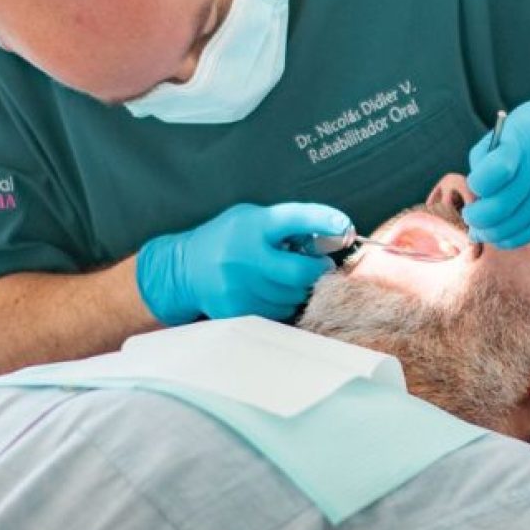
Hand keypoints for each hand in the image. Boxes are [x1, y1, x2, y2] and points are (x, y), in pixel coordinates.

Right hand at [136, 202, 350, 324]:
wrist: (186, 269)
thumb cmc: (228, 239)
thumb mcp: (252, 218)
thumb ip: (287, 225)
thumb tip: (332, 234)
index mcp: (251, 226)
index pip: (292, 219)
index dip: (323, 220)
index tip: (344, 225)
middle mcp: (244, 257)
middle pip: (302, 273)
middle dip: (317, 269)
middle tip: (316, 264)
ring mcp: (239, 287)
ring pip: (294, 296)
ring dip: (299, 288)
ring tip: (281, 275)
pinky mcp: (237, 310)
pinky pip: (279, 311)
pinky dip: (283, 302)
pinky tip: (269, 290)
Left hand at [463, 85, 529, 247]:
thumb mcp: (518, 124)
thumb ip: (491, 154)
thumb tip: (475, 193)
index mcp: (525, 137)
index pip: (495, 170)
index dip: (479, 185)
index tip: (476, 187)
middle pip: (505, 203)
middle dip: (482, 218)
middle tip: (473, 219)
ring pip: (522, 220)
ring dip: (497, 233)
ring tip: (484, 232)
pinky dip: (518, 236)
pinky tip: (504, 237)